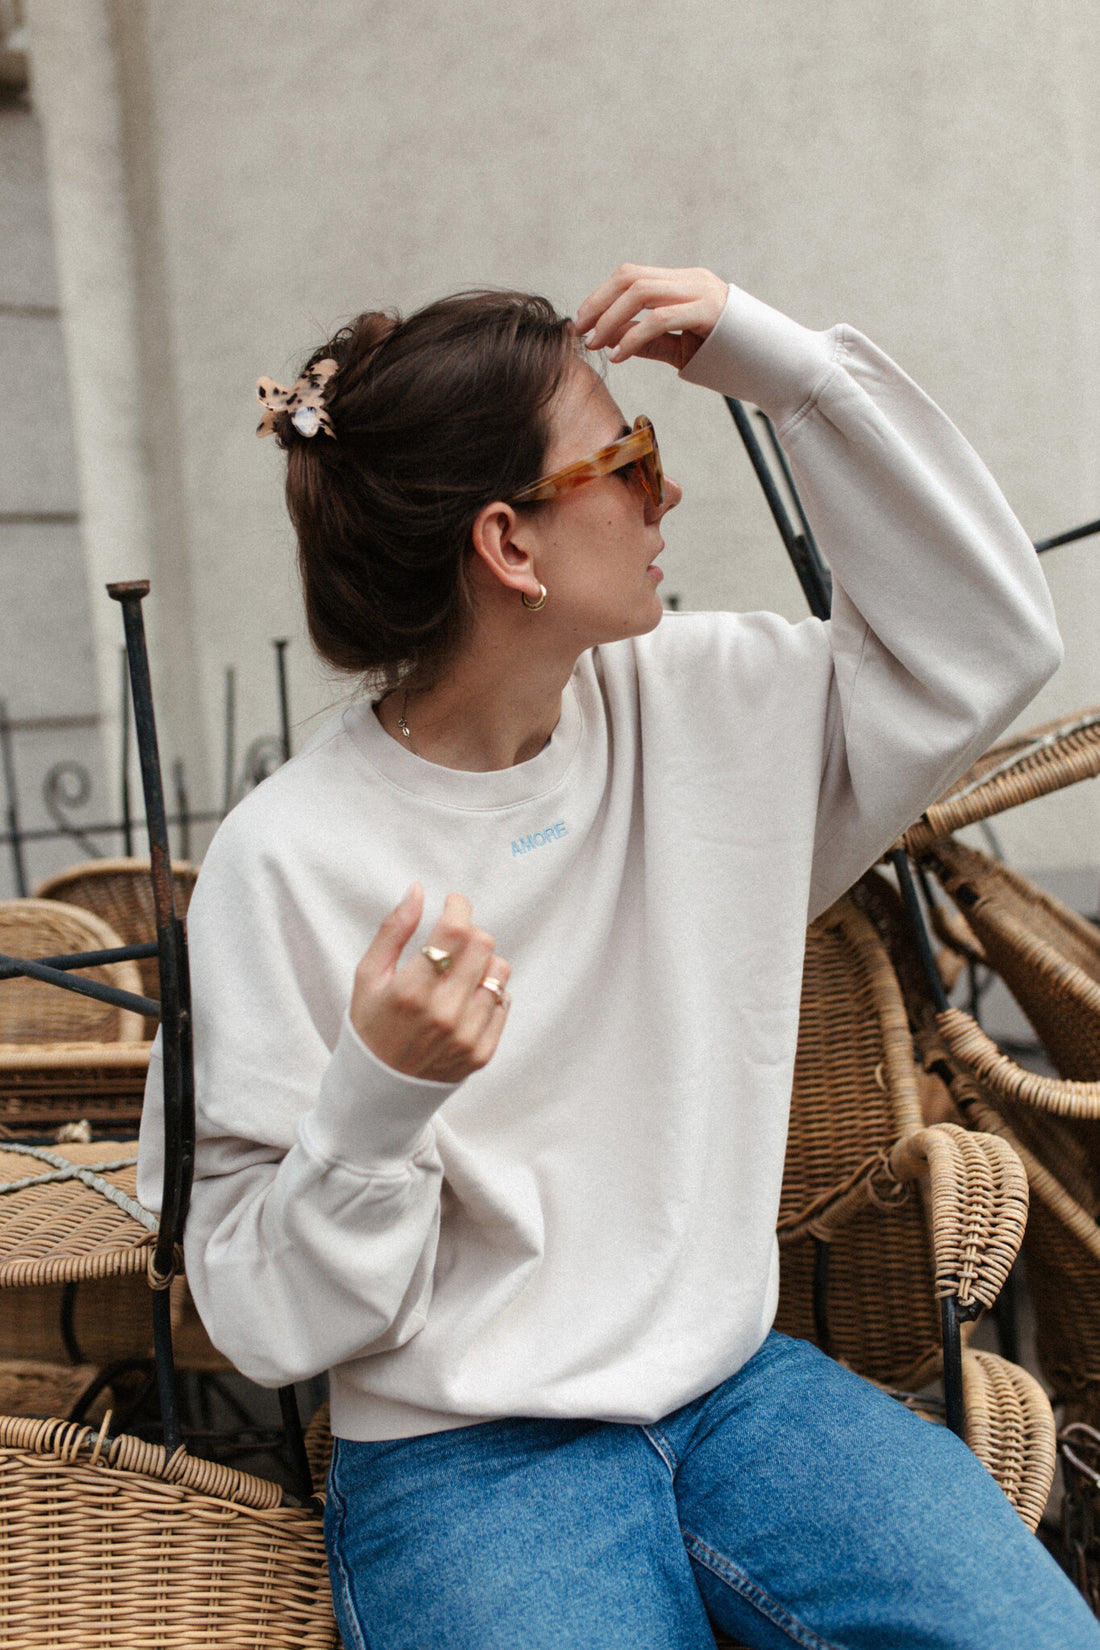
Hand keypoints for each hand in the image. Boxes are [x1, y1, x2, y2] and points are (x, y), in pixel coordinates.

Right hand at [350, 885, 511, 1082]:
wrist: (379, 1090)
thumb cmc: (371, 1025)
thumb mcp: (367, 976)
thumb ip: (393, 930)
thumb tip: (417, 890)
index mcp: (411, 992)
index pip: (455, 931)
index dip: (458, 907)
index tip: (453, 904)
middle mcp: (443, 1014)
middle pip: (483, 945)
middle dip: (470, 933)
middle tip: (453, 940)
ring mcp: (466, 1036)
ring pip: (500, 972)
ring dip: (482, 962)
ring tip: (458, 973)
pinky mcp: (482, 1053)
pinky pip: (504, 1002)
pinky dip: (488, 992)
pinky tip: (465, 999)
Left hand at [574, 264, 727, 370]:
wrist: (783, 369)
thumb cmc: (734, 363)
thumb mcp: (683, 350)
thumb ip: (651, 341)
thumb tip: (615, 341)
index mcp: (686, 284)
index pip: (632, 277)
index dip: (601, 297)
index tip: (582, 324)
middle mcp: (693, 280)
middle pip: (630, 277)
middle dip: (598, 304)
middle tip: (581, 334)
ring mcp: (703, 292)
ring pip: (641, 291)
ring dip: (611, 319)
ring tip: (596, 345)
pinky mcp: (710, 313)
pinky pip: (660, 318)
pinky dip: (632, 337)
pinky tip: (619, 355)